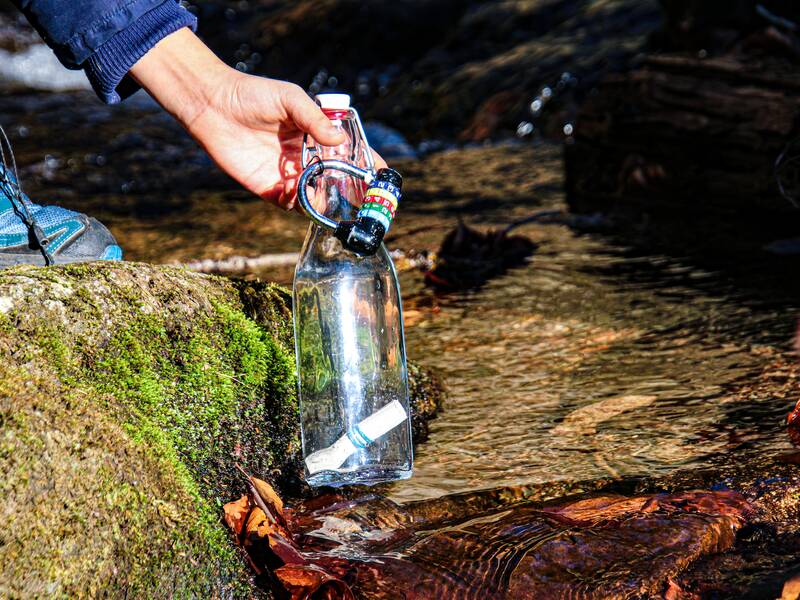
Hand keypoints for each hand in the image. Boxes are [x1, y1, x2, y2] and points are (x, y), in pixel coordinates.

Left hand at [130, 28, 385, 209]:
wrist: (212, 105)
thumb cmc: (252, 94)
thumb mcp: (289, 99)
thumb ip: (314, 120)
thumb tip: (338, 138)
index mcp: (314, 134)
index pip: (348, 151)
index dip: (366, 163)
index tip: (383, 174)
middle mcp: (305, 157)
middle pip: (337, 178)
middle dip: (354, 190)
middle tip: (370, 199)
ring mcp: (289, 174)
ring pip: (318, 195)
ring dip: (331, 202)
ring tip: (346, 208)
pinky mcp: (269, 187)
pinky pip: (292, 204)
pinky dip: (305, 208)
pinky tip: (315, 206)